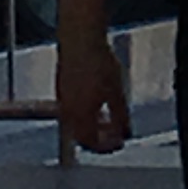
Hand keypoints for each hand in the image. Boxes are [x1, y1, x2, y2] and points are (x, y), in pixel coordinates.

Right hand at [57, 27, 130, 156]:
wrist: (80, 41)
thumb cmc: (97, 63)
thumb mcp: (116, 92)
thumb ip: (120, 115)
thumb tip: (125, 132)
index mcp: (79, 116)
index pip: (89, 142)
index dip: (105, 147)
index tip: (118, 144)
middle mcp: (67, 112)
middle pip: (80, 136)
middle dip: (98, 139)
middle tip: (114, 137)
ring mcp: (62, 101)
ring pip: (75, 124)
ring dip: (92, 127)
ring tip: (109, 122)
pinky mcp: (62, 89)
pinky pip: (72, 111)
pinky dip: (85, 115)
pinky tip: (97, 106)